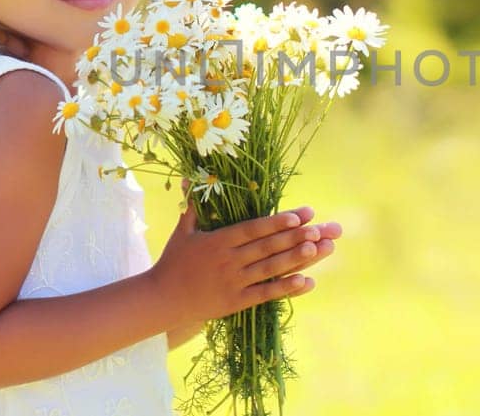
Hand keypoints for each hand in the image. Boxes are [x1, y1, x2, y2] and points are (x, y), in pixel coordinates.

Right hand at [148, 182, 341, 325]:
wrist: (160, 299)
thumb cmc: (173, 262)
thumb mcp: (183, 231)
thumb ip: (194, 206)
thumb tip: (192, 178)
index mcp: (218, 240)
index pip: (253, 228)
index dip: (277, 221)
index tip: (300, 214)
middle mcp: (229, 260)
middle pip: (267, 246)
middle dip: (294, 236)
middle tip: (319, 227)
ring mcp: (234, 282)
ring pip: (270, 268)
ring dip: (295, 258)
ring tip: (318, 249)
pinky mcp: (236, 302)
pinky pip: (265, 294)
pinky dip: (286, 288)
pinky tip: (307, 282)